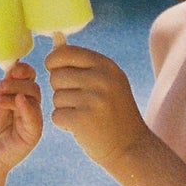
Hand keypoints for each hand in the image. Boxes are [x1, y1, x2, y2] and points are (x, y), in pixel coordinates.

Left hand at [0, 60, 42, 172]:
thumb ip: (4, 87)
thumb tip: (16, 67)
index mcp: (16, 95)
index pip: (28, 77)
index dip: (23, 70)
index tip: (12, 69)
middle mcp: (27, 106)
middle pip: (31, 85)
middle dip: (16, 83)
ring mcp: (31, 119)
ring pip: (33, 98)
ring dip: (15, 93)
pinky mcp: (33, 134)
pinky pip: (35, 118)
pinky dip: (27, 107)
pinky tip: (18, 101)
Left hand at [44, 43, 151, 168]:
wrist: (131, 146)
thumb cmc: (114, 111)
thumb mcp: (108, 80)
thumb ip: (83, 63)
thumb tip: (56, 40)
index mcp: (106, 65)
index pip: (65, 53)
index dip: (54, 62)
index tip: (57, 72)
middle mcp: (101, 79)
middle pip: (56, 76)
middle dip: (60, 89)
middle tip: (79, 100)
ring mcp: (93, 100)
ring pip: (55, 97)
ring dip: (64, 108)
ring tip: (83, 114)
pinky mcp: (83, 120)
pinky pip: (56, 115)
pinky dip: (64, 123)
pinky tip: (81, 126)